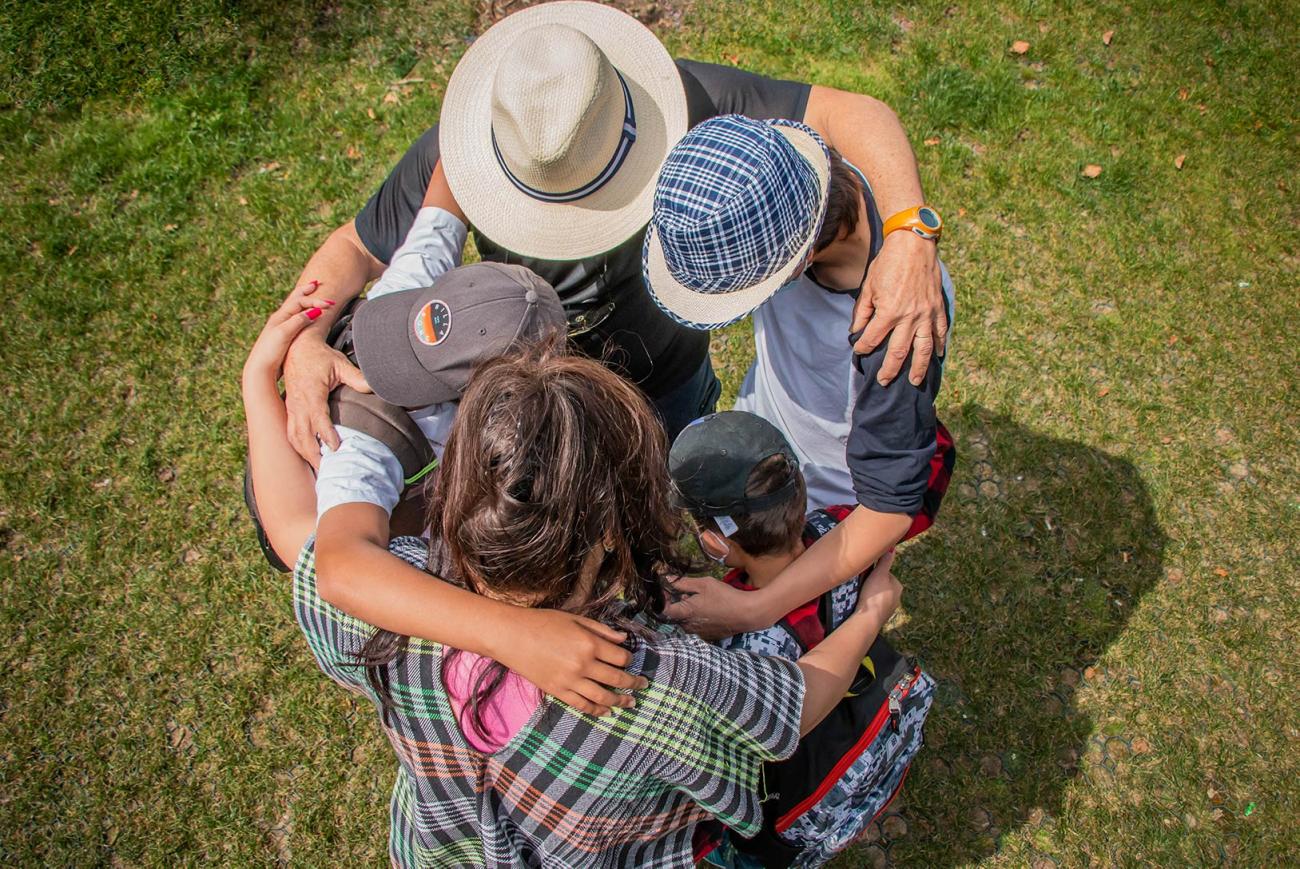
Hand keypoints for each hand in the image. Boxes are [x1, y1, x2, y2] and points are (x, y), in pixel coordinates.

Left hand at [243, 287, 333, 380]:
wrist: (261, 368)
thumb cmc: (271, 351)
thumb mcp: (285, 333)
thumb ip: (299, 320)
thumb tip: (314, 312)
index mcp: (281, 316)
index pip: (301, 301)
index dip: (316, 301)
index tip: (330, 305)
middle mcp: (280, 319)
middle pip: (295, 299)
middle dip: (307, 291)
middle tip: (316, 283)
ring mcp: (282, 327)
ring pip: (295, 308)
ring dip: (304, 299)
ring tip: (310, 293)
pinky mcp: (284, 337)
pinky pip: (295, 318)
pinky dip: (303, 312)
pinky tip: (305, 316)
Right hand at [282, 288, 371, 465]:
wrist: (296, 347)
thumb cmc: (320, 357)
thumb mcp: (340, 364)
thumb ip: (357, 378)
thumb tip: (373, 388)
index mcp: (311, 394)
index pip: (318, 419)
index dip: (326, 435)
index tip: (336, 449)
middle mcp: (298, 404)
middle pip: (303, 436)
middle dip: (314, 454)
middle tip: (328, 470)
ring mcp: (291, 408)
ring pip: (294, 437)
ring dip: (305, 454)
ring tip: (319, 469)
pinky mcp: (289, 410)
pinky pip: (290, 433)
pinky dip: (298, 447)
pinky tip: (308, 457)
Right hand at [496, 608, 647, 716]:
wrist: (511, 636)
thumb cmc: (543, 622)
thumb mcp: (575, 619)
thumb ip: (601, 629)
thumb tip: (624, 638)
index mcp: (589, 643)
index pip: (621, 657)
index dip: (630, 659)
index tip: (631, 659)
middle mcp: (583, 664)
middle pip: (617, 678)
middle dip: (633, 683)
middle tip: (643, 685)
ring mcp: (570, 680)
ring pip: (603, 697)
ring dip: (620, 701)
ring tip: (631, 703)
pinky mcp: (558, 691)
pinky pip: (582, 705)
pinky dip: (597, 711)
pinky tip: (607, 712)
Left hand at [663, 576, 756, 640]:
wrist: (746, 614)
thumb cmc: (724, 596)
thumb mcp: (703, 584)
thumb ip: (682, 582)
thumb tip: (666, 579)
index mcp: (685, 613)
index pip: (662, 610)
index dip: (662, 599)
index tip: (668, 590)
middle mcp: (688, 627)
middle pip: (674, 615)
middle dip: (676, 603)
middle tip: (686, 591)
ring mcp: (697, 633)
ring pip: (685, 621)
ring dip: (687, 610)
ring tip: (699, 599)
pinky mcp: (706, 636)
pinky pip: (696, 626)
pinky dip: (697, 617)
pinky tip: (708, 609)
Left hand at [851, 230, 946, 385]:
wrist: (913, 245)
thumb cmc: (888, 264)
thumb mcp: (868, 287)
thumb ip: (863, 312)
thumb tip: (857, 330)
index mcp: (889, 312)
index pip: (873, 339)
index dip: (863, 347)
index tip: (859, 351)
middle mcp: (909, 318)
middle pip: (898, 352)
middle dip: (890, 370)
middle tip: (884, 382)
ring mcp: (927, 315)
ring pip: (923, 349)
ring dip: (918, 367)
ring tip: (915, 381)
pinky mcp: (938, 309)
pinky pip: (940, 332)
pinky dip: (940, 346)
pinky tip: (938, 356)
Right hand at [854, 550, 901, 620]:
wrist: (868, 619)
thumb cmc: (874, 595)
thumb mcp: (879, 573)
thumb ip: (885, 561)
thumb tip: (892, 547)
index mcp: (898, 587)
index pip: (886, 574)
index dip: (875, 572)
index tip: (867, 574)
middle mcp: (897, 598)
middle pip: (882, 585)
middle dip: (873, 584)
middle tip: (862, 584)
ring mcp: (889, 609)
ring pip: (878, 596)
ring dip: (870, 594)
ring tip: (861, 595)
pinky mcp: (881, 617)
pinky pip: (874, 606)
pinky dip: (868, 604)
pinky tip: (862, 604)